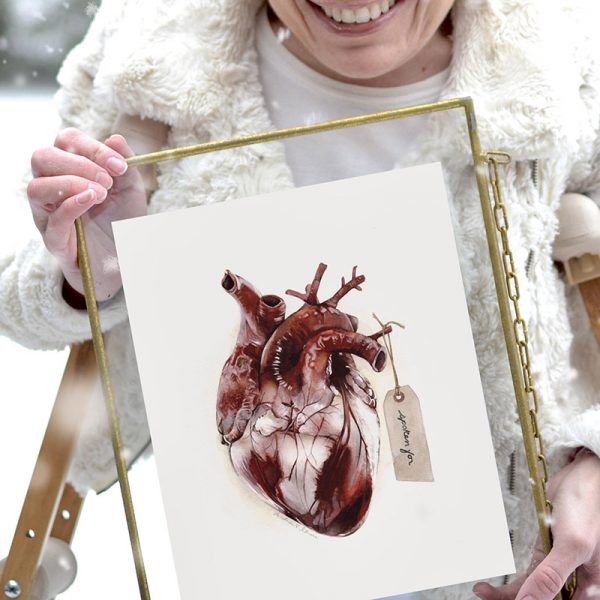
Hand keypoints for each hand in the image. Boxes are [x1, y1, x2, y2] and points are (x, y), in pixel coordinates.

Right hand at [28, 128, 146, 300]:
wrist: (127, 259)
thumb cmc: (122, 220)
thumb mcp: (130, 187)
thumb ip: (124, 163)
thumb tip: (115, 138)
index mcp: (69, 169)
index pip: (65, 141)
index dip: (92, 147)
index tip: (120, 165)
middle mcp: (52, 188)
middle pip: (43, 158)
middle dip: (79, 163)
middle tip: (107, 181)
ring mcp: (48, 215)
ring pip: (37, 188)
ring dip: (71, 184)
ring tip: (100, 194)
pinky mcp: (55, 241)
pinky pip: (52, 220)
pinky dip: (71, 205)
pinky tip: (91, 201)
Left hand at [473, 450, 599, 599]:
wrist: (582, 477)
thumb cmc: (587, 508)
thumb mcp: (573, 546)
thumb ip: (551, 577)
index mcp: (592, 588)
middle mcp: (578, 581)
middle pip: (543, 598)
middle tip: (487, 596)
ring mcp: (561, 566)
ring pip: (534, 589)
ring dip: (509, 594)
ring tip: (484, 592)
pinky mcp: (549, 552)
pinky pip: (530, 573)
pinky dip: (514, 580)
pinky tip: (494, 585)